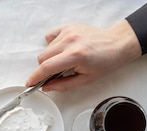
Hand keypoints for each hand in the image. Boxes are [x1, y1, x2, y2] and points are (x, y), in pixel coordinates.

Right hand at [26, 21, 141, 91]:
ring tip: (65, 59)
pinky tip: (62, 49)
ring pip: (46, 49)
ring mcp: (69, 32)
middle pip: (42, 58)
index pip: (46, 67)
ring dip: (51, 57)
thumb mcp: (85, 80)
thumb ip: (63, 85)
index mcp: (75, 56)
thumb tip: (46, 87)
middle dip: (44, 68)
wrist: (117, 44)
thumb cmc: (105, 62)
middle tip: (55, 72)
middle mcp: (70, 41)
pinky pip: (50, 37)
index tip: (29, 84)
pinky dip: (52, 45)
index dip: (35, 77)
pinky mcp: (69, 26)